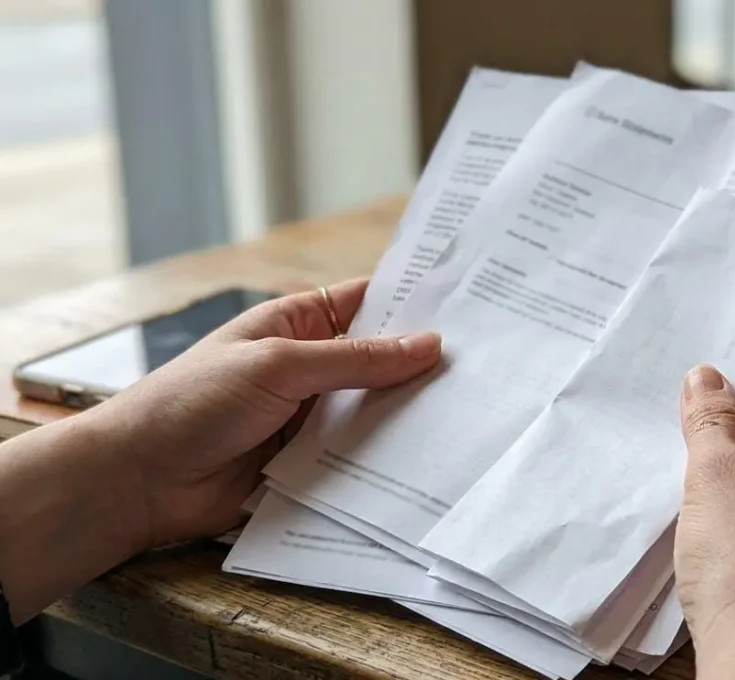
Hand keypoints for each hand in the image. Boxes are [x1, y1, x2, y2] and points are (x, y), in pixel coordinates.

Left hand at [96, 278, 440, 549]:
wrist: (138, 481)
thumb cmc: (192, 402)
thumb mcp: (278, 365)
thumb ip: (355, 359)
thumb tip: (427, 345)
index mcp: (298, 324)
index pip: (369, 302)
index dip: (415, 301)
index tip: (471, 305)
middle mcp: (310, 368)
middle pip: (382, 361)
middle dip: (425, 365)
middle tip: (489, 367)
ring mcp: (312, 418)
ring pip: (377, 413)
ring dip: (411, 417)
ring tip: (472, 415)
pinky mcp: (312, 466)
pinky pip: (361, 460)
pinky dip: (389, 462)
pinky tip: (430, 463)